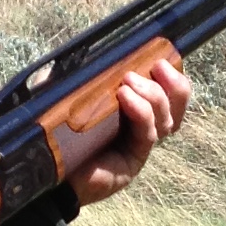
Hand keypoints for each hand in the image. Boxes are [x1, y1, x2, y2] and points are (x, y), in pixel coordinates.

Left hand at [72, 57, 191, 207]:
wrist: (50, 171)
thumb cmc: (62, 132)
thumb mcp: (81, 99)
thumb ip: (94, 80)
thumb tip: (94, 53)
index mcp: (136, 112)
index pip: (170, 95)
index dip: (174, 78)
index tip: (161, 60)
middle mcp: (144, 129)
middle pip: (176, 107)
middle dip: (171, 84)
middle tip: (154, 66)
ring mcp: (140, 146)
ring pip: (166, 119)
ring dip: (153, 95)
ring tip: (127, 83)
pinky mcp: (134, 161)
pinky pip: (147, 133)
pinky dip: (141, 112)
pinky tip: (125, 97)